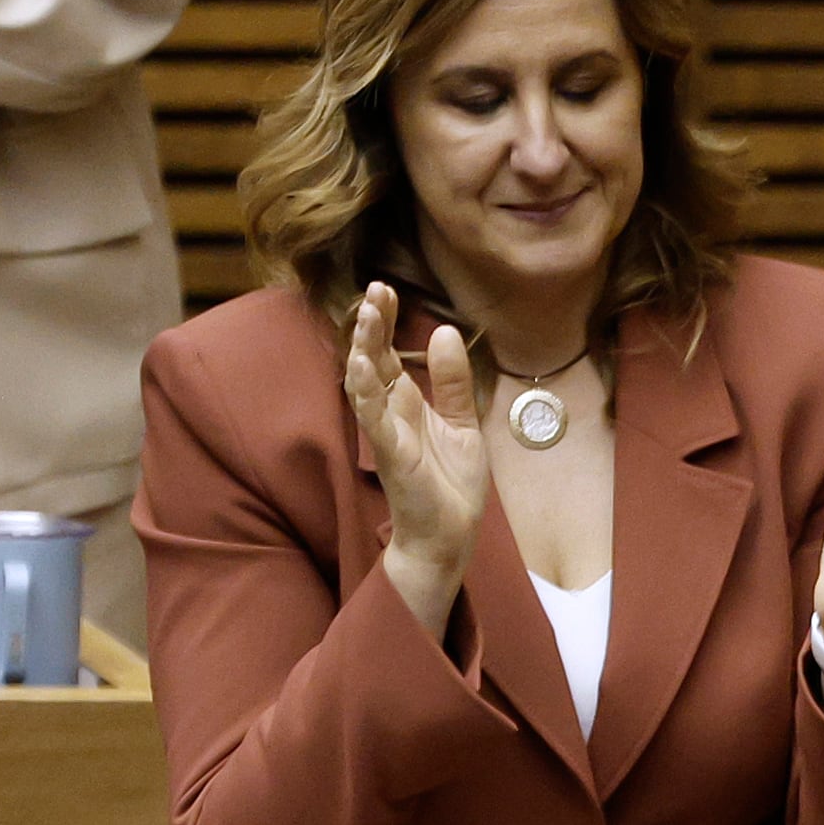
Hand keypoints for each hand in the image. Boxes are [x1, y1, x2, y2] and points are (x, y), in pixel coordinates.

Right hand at [342, 284, 487, 639]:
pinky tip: (360, 363)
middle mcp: (391, 413)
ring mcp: (386, 432)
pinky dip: (364, 390)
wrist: (450, 536)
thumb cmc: (450, 486)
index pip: (389, 353)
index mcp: (407, 404)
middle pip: (373, 359)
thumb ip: (452, 381)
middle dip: (372, 324)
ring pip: (365, 382)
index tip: (386, 289)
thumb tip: (443, 330)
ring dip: (364, 347)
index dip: (386, 321)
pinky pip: (372, 417)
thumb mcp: (463, 422)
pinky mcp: (390, 454)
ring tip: (367, 312)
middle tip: (374, 288)